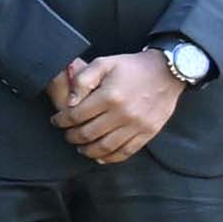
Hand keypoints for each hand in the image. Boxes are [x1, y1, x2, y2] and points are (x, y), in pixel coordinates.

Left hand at [52, 52, 186, 165]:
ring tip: (80, 147)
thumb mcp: (103, 63)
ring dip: (88, 151)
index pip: (76, 116)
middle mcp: (123, 114)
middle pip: (88, 134)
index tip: (56, 121)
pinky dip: (111, 158)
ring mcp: (137, 125)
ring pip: (105, 147)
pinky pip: (126, 151)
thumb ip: (82, 81)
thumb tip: (69, 102)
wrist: (166, 72)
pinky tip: (100, 157)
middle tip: (67, 135)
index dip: (61, 121)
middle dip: (72, 136)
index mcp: (109, 96)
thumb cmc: (131, 67)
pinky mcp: (148, 132)